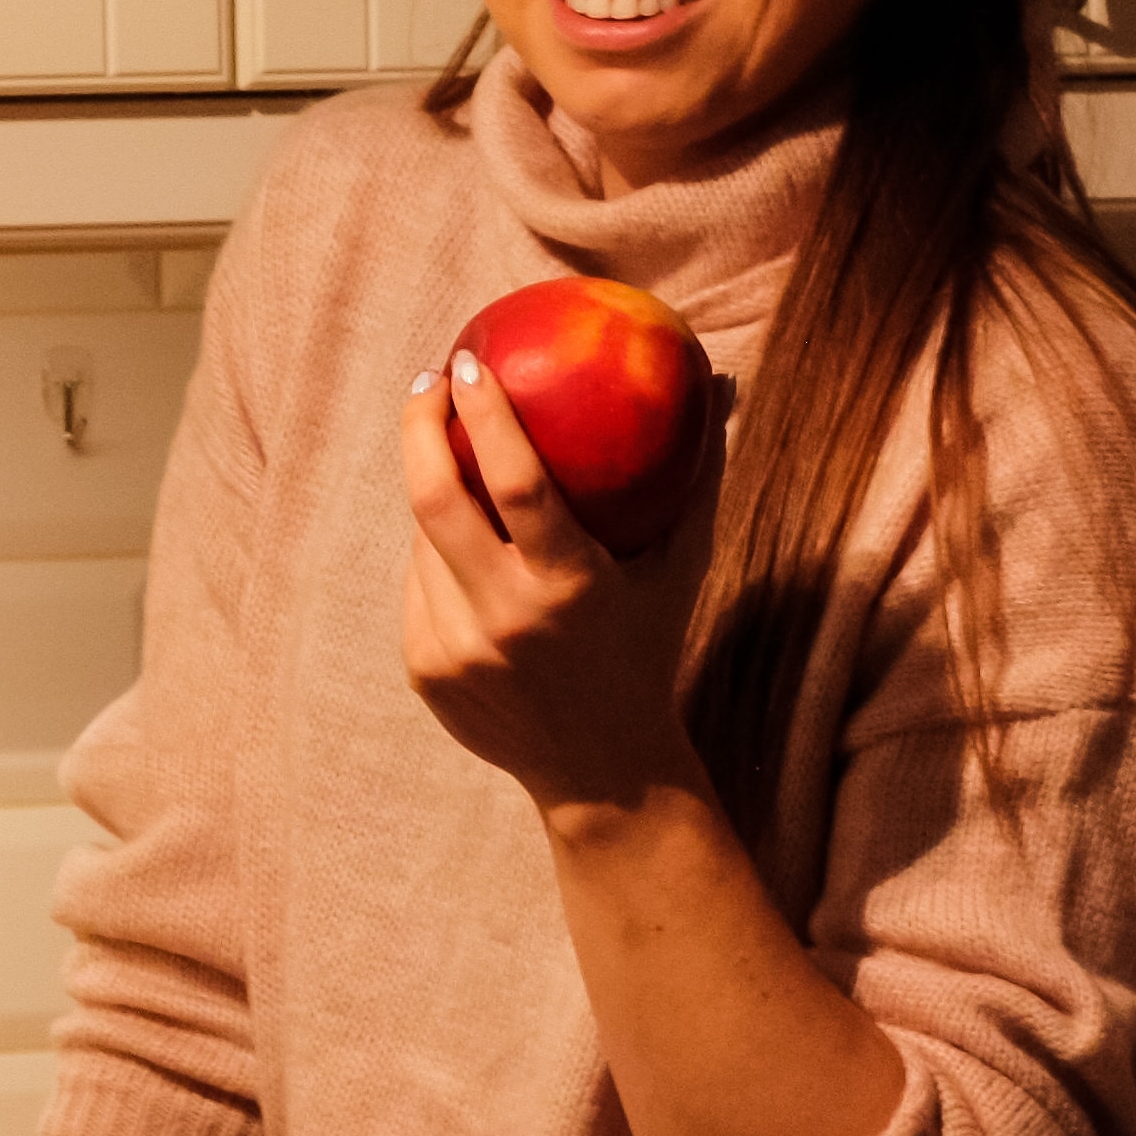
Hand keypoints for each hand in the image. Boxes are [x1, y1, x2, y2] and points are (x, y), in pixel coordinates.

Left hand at [399, 350, 723, 815]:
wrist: (604, 773)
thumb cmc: (648, 650)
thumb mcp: (682, 570)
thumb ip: (697, 478)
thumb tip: (718, 380)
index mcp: (569, 587)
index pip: (515, 483)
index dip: (486, 415)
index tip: (467, 361)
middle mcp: (505, 618)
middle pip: (435, 499)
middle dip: (420, 428)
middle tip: (429, 385)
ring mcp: (456, 648)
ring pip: (422, 541)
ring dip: (437, 493)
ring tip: (458, 462)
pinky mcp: (425, 669)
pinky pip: (417, 583)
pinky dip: (435, 553)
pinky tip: (460, 542)